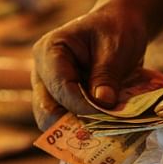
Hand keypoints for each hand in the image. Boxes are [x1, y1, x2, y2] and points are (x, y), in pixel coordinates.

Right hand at [31, 2, 148, 130]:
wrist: (119, 27)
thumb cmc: (115, 30)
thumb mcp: (116, 47)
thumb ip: (107, 74)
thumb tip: (103, 104)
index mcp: (49, 51)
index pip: (60, 87)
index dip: (82, 106)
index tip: (108, 114)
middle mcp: (43, 74)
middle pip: (48, 111)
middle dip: (75, 125)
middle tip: (103, 134)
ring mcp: (50, 91)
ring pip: (55, 123)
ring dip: (80, 131)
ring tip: (106, 136)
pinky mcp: (62, 104)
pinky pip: (68, 124)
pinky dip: (86, 130)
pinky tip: (106, 133)